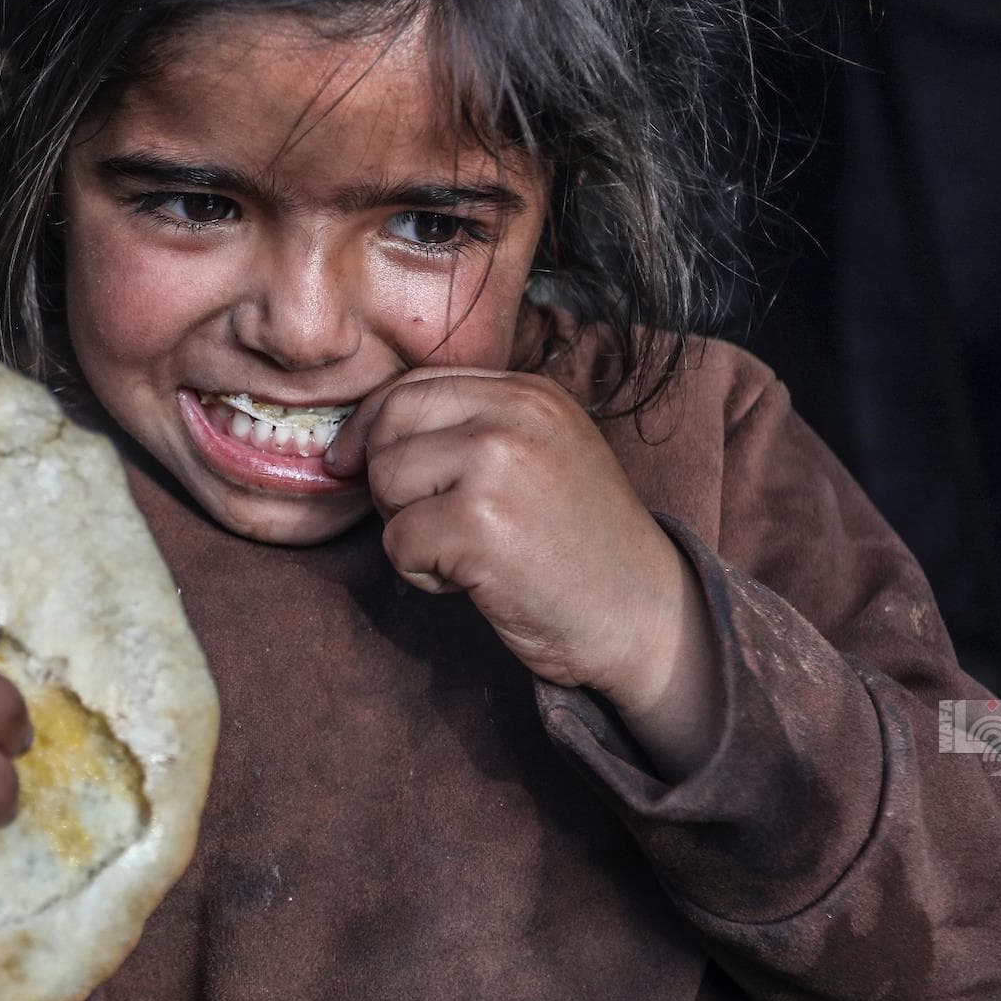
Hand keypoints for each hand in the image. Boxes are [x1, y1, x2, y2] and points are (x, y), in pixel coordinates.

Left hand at [325, 367, 723, 769]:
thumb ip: (469, 429)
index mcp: (529, 392)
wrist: (645, 615)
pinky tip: (475, 580)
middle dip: (388, 482)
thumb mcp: (539, 456)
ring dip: (407, 530)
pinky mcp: (481, 527)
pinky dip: (422, 574)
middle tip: (434, 523)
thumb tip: (355, 441)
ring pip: (386, 483)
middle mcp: (515, 416)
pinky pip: (398, 543)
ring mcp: (499, 466)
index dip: (372, 427)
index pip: (413, 384)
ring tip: (466, 551)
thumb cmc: (581, 547)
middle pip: (389, 426)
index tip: (356, 464)